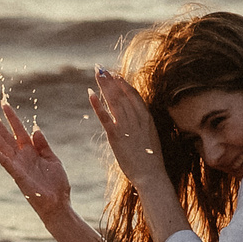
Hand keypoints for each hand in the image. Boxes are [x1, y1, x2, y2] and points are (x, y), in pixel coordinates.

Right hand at [0, 101, 71, 209]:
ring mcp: (18, 164)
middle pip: (6, 135)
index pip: (19, 130)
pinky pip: (4, 161)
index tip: (4, 104)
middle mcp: (22, 156)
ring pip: (2, 145)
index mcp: (32, 151)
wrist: (58, 204)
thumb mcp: (53, 160)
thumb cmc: (57, 184)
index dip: (12, 117)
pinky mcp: (16, 174)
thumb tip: (35, 129)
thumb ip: (43, 145)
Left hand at [89, 67, 167, 184]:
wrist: (151, 175)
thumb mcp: (151, 137)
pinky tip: (90, 93)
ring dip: (104, 85)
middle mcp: (136, 118)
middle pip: (121, 94)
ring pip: (114, 100)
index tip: (115, 74)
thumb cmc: (152, 160)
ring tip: (97, 73)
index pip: (133, 94)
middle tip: (100, 67)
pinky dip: (97, 104)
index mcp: (146, 118)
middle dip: (110, 79)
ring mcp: (126, 126)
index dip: (123, 83)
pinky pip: (105, 116)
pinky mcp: (116, 135)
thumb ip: (142, 126)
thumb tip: (136, 119)